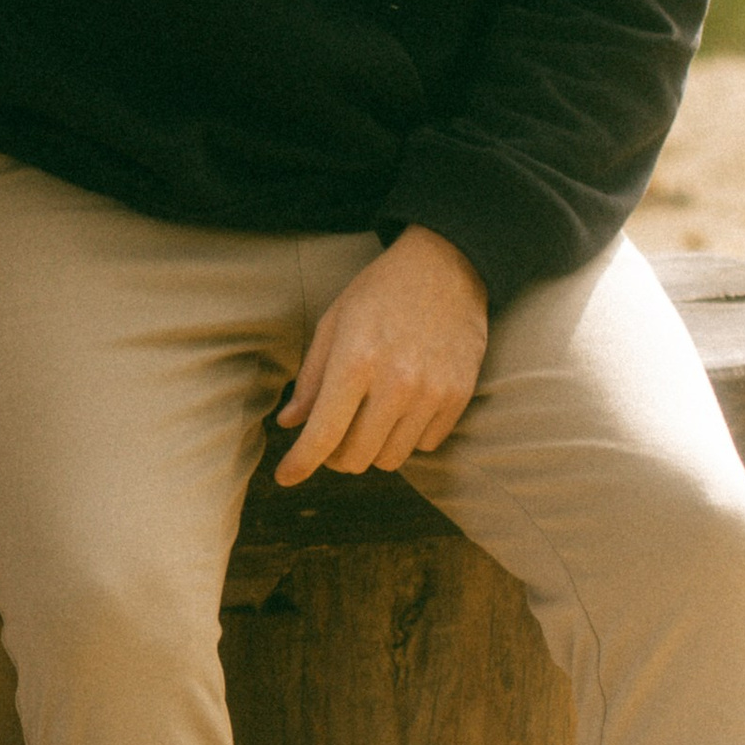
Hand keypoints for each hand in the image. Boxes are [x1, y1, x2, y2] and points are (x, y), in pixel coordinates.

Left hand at [275, 228, 488, 483]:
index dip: (300, 463)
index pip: (323, 435)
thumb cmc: (380, 292)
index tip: (286, 477)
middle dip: (334, 456)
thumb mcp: (333, 323)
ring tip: (366, 419)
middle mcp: (396, 383)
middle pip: (356, 457)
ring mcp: (432, 393)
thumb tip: (289, 424)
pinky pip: (424, 445)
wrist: (447, 267)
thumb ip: (311, 378)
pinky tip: (401, 408)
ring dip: (370, 448)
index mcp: (356, 361)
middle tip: (330, 436)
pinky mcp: (459, 397)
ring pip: (390, 459)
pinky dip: (406, 437)